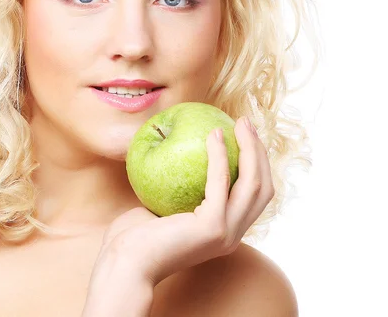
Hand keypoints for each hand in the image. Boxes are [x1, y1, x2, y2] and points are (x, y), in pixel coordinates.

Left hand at [95, 116, 274, 286]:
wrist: (125, 263)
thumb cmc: (135, 237)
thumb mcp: (163, 205)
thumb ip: (177, 186)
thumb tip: (176, 150)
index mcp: (225, 232)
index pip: (254, 196)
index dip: (256, 165)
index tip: (245, 136)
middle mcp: (232, 235)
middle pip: (262, 187)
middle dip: (260, 152)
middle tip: (246, 124)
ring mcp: (226, 233)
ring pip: (253, 184)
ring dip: (250, 149)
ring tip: (240, 123)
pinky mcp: (212, 227)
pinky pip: (220, 181)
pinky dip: (220, 155)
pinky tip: (213, 133)